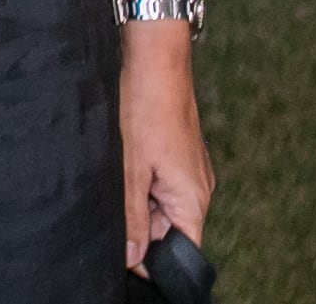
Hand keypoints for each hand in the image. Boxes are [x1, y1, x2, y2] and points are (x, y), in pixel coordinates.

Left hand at [120, 28, 213, 270]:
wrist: (156, 60)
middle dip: (140, 221)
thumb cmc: (146, 109)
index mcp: (193, 199)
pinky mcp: (179, 155)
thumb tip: (132, 256)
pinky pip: (160, 181)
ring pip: (160, 202)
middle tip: (116, 196)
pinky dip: (141, 179)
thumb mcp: (131, 170)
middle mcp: (198, 188)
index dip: (154, 256)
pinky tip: (127, 160)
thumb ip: (132, 217)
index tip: (125, 246)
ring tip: (122, 171)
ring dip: (138, 197)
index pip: (182, 249)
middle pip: (169, 227)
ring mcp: (190, 170)